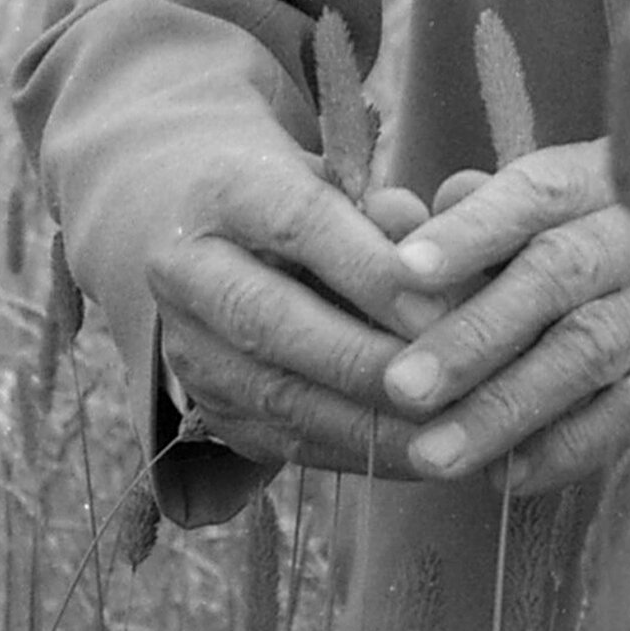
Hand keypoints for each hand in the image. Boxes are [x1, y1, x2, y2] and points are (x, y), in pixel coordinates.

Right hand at [145, 140, 442, 476]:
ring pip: (274, 394)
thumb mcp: (340, 178)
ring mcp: (189, 347)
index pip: (298, 224)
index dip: (370, 270)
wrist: (193, 227)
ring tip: (441, 430)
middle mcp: (188, 270)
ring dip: (365, 420)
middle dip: (362, 358)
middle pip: (269, 320)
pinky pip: (282, 440)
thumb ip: (389, 214)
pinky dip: (355, 451)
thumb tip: (439, 262)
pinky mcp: (207, 406)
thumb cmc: (297, 196)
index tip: (438, 305)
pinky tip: (417, 452)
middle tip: (442, 380)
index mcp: (226, 190)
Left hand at [372, 140, 629, 493]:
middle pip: (569, 270)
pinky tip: (513, 476)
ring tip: (435, 452)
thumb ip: (511, 224)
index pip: (548, 183)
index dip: (472, 228)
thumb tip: (398, 222)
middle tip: (397, 385)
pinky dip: (571, 447)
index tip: (398, 273)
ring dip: (508, 407)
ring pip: (601, 350)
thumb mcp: (614, 230)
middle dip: (473, 332)